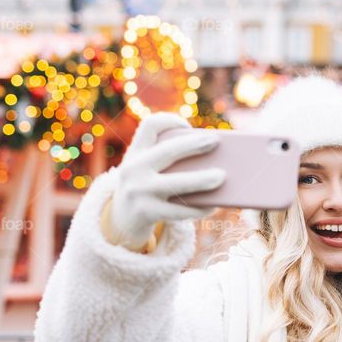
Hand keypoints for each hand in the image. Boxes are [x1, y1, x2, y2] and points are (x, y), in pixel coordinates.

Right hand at [105, 113, 225, 250]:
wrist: (119, 220)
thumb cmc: (146, 188)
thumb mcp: (148, 170)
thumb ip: (170, 161)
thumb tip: (214, 161)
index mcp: (136, 152)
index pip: (150, 126)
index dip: (171, 121)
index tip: (189, 127)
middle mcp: (133, 168)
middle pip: (167, 151)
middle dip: (193, 145)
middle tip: (215, 142)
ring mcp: (138, 191)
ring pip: (176, 184)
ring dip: (201, 179)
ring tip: (222, 177)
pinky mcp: (146, 213)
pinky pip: (179, 210)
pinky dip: (199, 208)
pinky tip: (213, 206)